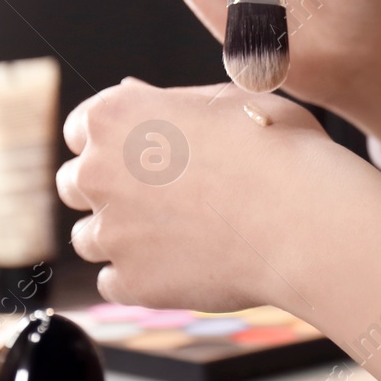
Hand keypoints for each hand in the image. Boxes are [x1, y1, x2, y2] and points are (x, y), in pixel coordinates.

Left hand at [56, 79, 360, 311]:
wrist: (305, 219)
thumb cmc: (279, 150)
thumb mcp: (226, 99)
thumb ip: (168, 102)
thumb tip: (138, 97)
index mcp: (116, 115)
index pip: (80, 129)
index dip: (113, 141)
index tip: (140, 153)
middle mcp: (98, 171)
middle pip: (75, 184)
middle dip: (110, 189)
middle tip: (163, 196)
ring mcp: (111, 232)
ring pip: (91, 238)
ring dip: (123, 236)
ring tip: (180, 233)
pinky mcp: (130, 282)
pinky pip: (114, 282)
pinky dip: (141, 277)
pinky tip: (183, 264)